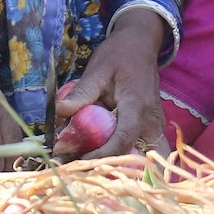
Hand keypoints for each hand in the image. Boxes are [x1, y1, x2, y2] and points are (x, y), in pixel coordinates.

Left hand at [53, 15, 169, 159]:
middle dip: (110, 168)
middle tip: (80, 168)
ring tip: (88, 164)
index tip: (75, 160)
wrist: (140, 45)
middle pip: (136, 157)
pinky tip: (100, 155)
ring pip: (142, 158)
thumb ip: (81, 93)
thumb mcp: (97, 69)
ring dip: (119, 166)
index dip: (99, 155)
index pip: (122, 140)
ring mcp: (155, 128)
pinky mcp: (152, 130)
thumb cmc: (119, 55)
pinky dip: (124, 158)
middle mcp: (151, 122)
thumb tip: (58, 112)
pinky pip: (141, 151)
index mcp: (137, 107)